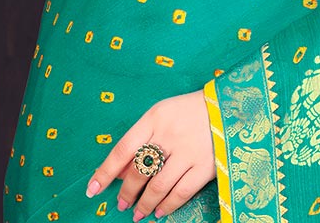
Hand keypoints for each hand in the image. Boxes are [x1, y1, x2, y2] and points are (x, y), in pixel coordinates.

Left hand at [85, 89, 215, 220]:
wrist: (226, 106)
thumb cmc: (188, 110)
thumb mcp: (162, 113)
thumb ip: (143, 138)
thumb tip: (121, 170)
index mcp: (154, 118)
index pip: (123, 149)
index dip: (105, 172)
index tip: (93, 189)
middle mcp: (168, 135)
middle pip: (139, 171)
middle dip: (126, 192)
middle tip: (121, 205)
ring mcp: (187, 151)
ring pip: (158, 186)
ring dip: (144, 204)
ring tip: (137, 214)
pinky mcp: (205, 166)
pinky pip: (181, 192)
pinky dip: (167, 206)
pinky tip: (159, 212)